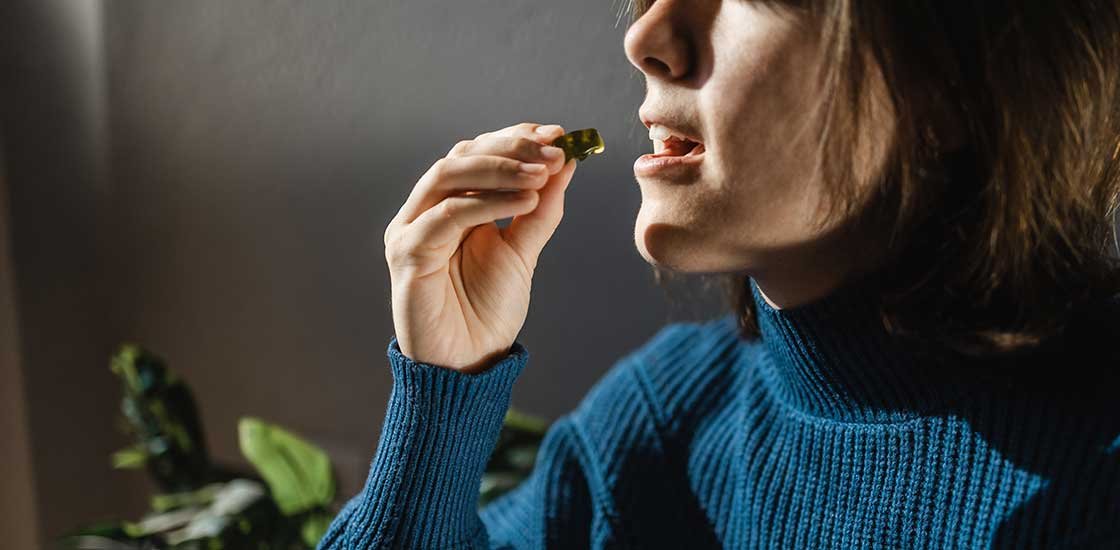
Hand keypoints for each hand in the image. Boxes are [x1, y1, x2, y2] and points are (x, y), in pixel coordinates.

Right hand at [383, 122, 576, 372]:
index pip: (476, 153)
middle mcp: (424, 211)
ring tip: (543, 173)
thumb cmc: (488, 310)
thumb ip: (540, 207)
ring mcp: (410, 229)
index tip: (558, 135)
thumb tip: (566, 160)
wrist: (469, 363)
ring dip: (499, 168)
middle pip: (461, 156)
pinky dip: (488, 203)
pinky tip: (527, 201)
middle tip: (554, 150)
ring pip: (448, 176)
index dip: (515, 138)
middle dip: (510, 148)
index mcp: (448, 205)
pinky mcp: (406, 254)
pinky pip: (447, 217)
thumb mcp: (523, 250)